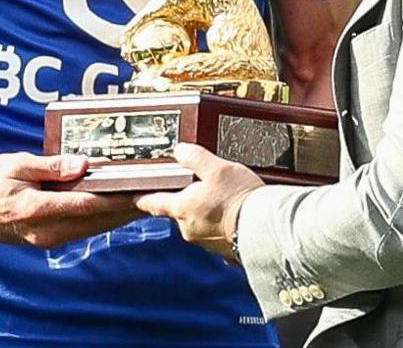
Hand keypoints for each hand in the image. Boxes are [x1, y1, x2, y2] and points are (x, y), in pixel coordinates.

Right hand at [0, 152, 140, 246]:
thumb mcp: (18, 164)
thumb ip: (51, 167)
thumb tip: (82, 165)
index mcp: (37, 210)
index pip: (88, 206)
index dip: (117, 200)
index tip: (141, 191)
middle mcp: (46, 231)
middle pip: (97, 221)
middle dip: (127, 209)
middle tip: (154, 196)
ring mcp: (47, 239)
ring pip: (92, 228)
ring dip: (118, 217)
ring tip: (144, 202)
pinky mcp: (48, 239)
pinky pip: (82, 229)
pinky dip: (102, 219)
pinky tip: (117, 209)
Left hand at [135, 143, 263, 260]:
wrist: (266, 229)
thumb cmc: (241, 199)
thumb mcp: (217, 168)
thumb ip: (195, 158)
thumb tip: (179, 150)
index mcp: (181, 208)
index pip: (152, 202)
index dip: (143, 197)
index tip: (136, 196)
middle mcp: (189, 229)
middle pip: (178, 211)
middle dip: (187, 200)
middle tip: (201, 186)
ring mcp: (205, 242)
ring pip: (198, 222)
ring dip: (206, 212)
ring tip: (225, 199)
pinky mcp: (223, 250)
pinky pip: (216, 233)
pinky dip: (221, 224)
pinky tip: (236, 214)